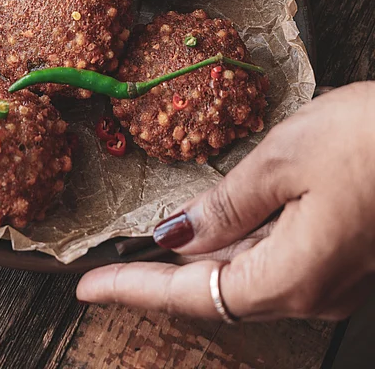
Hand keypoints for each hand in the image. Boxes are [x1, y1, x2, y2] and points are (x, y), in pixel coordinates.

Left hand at [78, 84, 374, 321]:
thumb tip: (178, 235)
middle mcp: (312, 291)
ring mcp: (333, 278)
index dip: (135, 289)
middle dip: (162, 275)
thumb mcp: (282, 159)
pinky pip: (277, 258)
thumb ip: (226, 203)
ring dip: (201, 258)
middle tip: (109, 261)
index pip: (193, 293)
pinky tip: (218, 220)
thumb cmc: (372, 139)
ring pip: (248, 273)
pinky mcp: (345, 255)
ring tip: (151, 241)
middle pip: (220, 289)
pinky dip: (239, 241)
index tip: (88, 284)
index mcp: (291, 276)